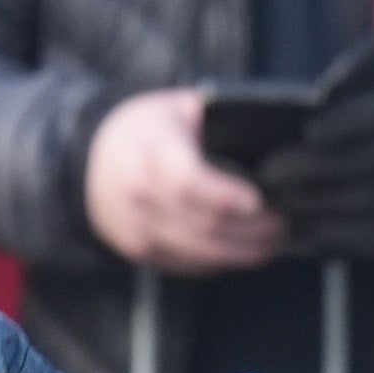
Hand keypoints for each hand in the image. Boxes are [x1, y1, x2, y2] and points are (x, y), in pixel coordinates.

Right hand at [83, 88, 287, 275]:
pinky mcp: (141, 252)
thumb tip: (273, 136)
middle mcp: (140, 196)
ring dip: (245, 252)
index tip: (260, 201)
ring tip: (271, 240)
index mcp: (151, 151)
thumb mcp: (178, 106)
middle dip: (254, 229)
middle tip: (282, 221)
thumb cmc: (144, 129)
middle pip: (207, 225)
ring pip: (203, 254)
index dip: (228, 196)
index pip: (188, 182)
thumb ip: (220, 119)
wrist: (91, 161)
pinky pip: (191, 265)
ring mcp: (138, 229)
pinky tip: (242, 249)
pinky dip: (222, 261)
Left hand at [242, 83, 373, 261]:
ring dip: (304, 206)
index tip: (302, 134)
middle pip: (351, 165)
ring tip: (272, 204)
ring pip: (351, 204)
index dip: (332, 129)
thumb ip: (362, 111)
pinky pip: (361, 239)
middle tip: (266, 174)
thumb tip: (300, 130)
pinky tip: (295, 233)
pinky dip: (322, 237)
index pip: (367, 120)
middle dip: (302, 171)